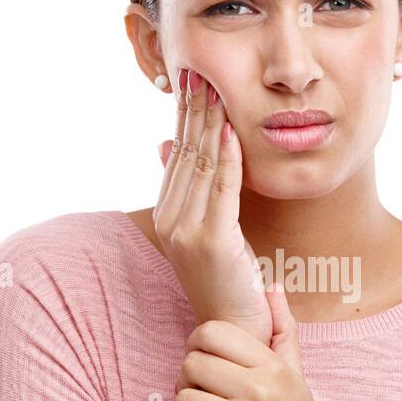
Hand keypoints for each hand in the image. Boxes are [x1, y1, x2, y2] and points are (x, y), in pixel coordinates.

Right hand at [154, 67, 272, 345]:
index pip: (178, 154)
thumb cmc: (228, 281)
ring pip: (202, 167)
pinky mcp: (212, 243)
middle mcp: (171, 221)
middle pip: (186, 154)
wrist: (234, 329)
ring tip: (216, 89)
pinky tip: (233, 131)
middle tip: (201, 71)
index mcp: (167, 215)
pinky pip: (222, 191)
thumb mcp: (205, 230)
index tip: (194, 80)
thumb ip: (190, 190)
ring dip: (211, 125)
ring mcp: (188, 233)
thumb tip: (167, 145)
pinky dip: (229, 158)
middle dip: (195, 111)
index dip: (186, 116)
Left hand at [169, 283, 334, 400]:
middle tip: (197, 393)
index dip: (197, 344)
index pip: (212, 333)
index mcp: (275, 369)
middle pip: (191, 364)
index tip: (202, 362)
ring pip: (181, 400)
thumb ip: (283, 331)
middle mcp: (261, 392)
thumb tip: (270, 285)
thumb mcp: (298, 380)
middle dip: (186, 380)